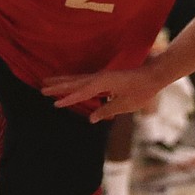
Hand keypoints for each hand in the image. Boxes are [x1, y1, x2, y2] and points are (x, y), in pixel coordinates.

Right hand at [43, 63, 165, 122]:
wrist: (153, 75)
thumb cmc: (141, 91)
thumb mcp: (125, 105)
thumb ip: (107, 111)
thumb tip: (91, 118)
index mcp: (103, 83)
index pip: (81, 93)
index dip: (68, 99)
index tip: (54, 104)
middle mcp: (99, 77)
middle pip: (74, 82)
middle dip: (58, 85)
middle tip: (41, 88)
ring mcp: (101, 76)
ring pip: (77, 78)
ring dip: (62, 80)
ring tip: (47, 81)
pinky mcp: (104, 77)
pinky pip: (84, 79)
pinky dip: (73, 81)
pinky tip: (68, 83)